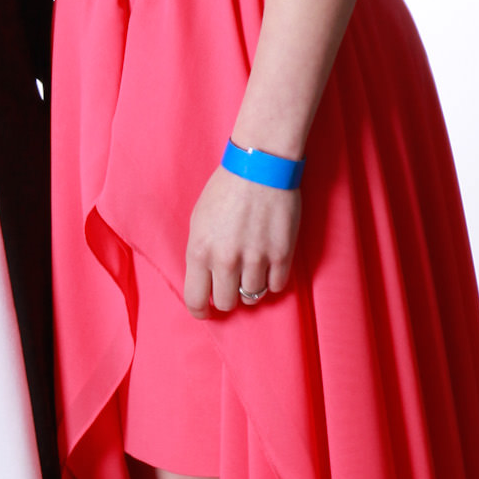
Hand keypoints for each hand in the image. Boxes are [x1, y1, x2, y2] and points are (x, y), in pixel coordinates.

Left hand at [183, 165, 301, 317]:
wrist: (261, 166)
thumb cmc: (226, 189)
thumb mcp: (199, 220)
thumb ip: (200, 252)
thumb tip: (204, 280)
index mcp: (200, 251)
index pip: (196, 300)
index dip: (201, 311)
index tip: (206, 311)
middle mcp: (226, 260)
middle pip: (227, 302)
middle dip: (228, 297)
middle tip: (232, 285)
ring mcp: (256, 259)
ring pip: (253, 297)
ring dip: (251, 288)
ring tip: (252, 271)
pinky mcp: (282, 254)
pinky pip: (277, 286)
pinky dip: (273, 281)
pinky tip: (269, 267)